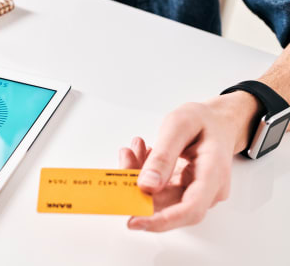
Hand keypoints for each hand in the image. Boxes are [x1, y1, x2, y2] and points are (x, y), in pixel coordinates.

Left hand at [119, 92, 261, 231]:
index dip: (161, 220)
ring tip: (132, 150)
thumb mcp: (179, 125)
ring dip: (138, 177)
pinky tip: (139, 154)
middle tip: (124, 161)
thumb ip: (163, 155)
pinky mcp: (184, 190)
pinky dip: (144, 174)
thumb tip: (146, 185)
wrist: (217, 120)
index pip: (190, 208)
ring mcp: (196, 191)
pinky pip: (158, 189)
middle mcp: (208, 189)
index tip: (134, 221)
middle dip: (139, 189)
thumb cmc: (203, 120)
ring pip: (159, 197)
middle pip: (169, 204)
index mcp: (214, 172)